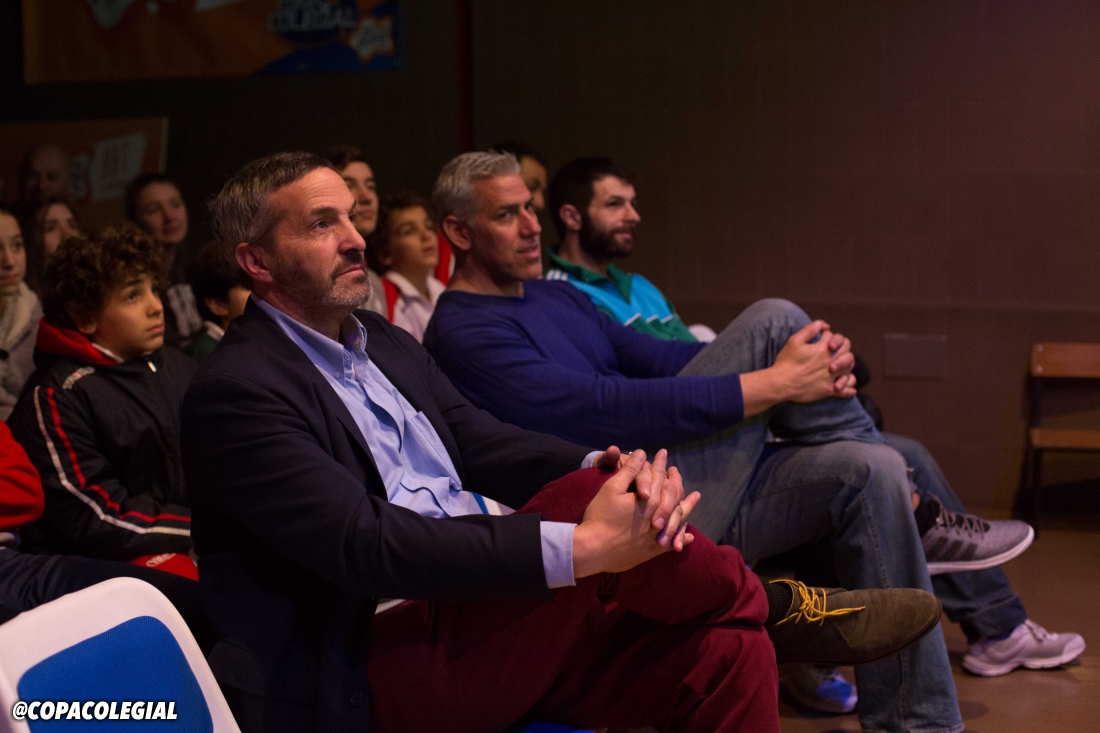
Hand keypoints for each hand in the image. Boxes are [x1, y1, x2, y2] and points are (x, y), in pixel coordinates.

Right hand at [572, 450, 700, 578]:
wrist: (592, 550)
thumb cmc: (600, 516)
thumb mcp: (611, 489)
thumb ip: (629, 471)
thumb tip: (642, 454)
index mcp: (650, 500)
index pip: (659, 477)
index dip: (661, 463)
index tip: (664, 453)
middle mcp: (659, 517)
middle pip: (673, 495)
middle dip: (675, 481)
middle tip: (676, 471)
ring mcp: (656, 536)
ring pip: (678, 519)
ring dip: (687, 505)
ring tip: (695, 497)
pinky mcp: (651, 551)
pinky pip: (671, 544)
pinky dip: (682, 538)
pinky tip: (689, 536)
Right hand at [771, 320, 857, 402]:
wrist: (781, 383)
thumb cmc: (786, 361)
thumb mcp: (794, 341)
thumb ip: (809, 330)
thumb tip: (823, 324)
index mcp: (823, 349)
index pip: (832, 336)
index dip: (827, 334)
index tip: (822, 335)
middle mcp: (831, 362)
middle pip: (846, 350)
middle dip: (842, 346)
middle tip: (834, 348)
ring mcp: (831, 377)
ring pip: (849, 368)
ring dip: (846, 364)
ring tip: (841, 364)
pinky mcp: (829, 390)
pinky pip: (844, 391)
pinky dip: (848, 389)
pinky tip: (848, 387)